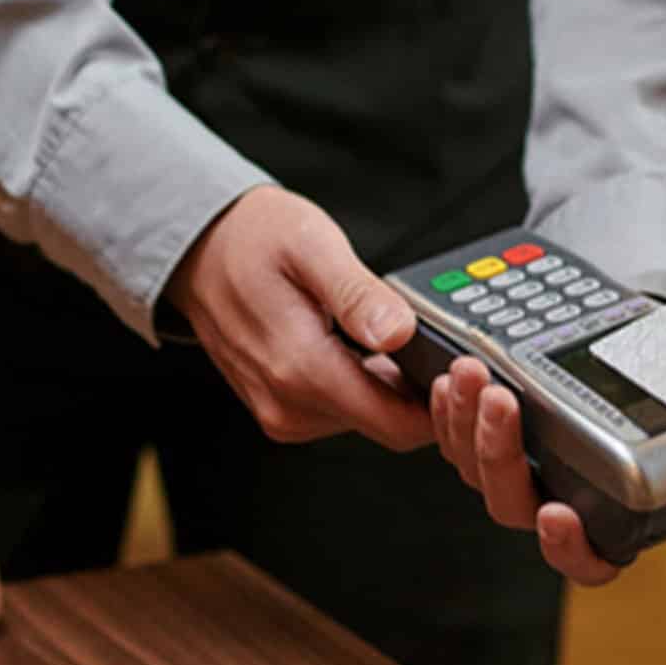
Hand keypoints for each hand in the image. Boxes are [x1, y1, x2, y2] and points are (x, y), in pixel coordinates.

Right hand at [164, 186, 431, 447]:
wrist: (199, 248)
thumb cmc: (253, 238)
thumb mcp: (312, 244)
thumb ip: (357, 294)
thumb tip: (399, 333)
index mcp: (300, 369)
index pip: (396, 424)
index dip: (441, 405)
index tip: (466, 372)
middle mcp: (288, 404)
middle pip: (387, 426)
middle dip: (421, 396)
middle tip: (443, 345)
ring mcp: (283, 412)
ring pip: (368, 421)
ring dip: (393, 389)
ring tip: (402, 340)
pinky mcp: (282, 408)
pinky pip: (343, 411)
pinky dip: (366, 387)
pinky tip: (371, 350)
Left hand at [428, 357, 665, 587]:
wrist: (644, 341)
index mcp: (620, 514)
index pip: (592, 561)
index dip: (570, 550)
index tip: (558, 514)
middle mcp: (563, 501)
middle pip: (515, 506)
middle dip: (500, 456)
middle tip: (502, 402)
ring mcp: (522, 468)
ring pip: (477, 471)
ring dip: (466, 426)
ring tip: (474, 375)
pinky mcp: (489, 432)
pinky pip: (455, 436)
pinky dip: (448, 407)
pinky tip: (455, 370)